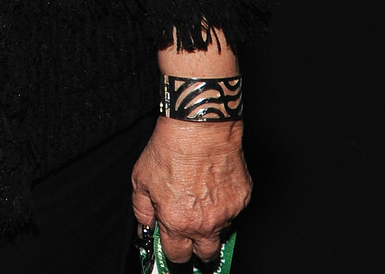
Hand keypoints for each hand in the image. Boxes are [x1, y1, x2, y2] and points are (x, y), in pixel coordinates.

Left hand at [131, 117, 249, 263]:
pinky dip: (224, 203)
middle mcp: (205, 223)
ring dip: (211, 221)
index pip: (177, 256)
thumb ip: (142, 210)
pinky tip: (213, 184)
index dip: (173, 253)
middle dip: (198, 249)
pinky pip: (234, 210)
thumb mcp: (141, 180)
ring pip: (221, 229)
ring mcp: (227, 212)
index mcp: (177, 222)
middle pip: (206, 254)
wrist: (199, 128)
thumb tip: (145, 226)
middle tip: (190, 234)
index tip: (172, 248)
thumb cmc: (170, 149)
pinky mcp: (243, 199)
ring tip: (199, 195)